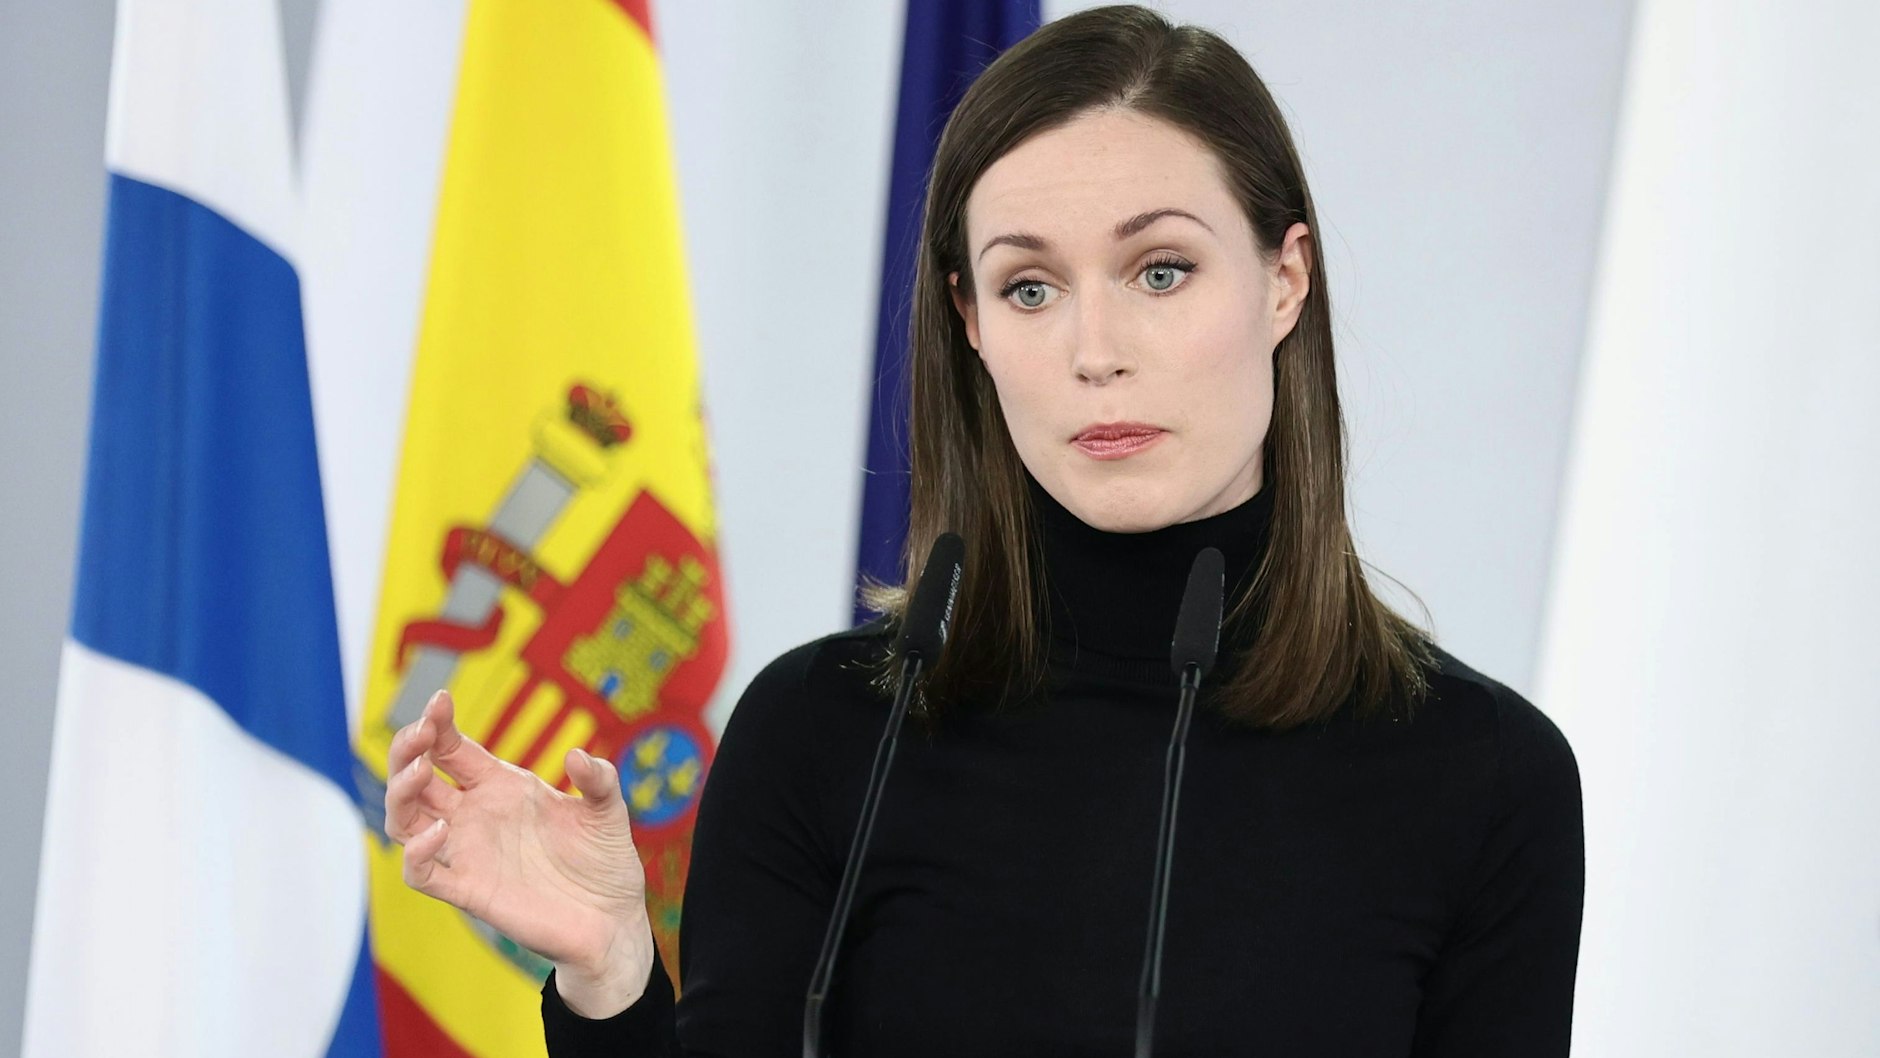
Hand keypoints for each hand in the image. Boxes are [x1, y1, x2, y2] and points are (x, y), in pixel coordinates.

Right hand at [386, 689, 655, 1015]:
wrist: (612, 920)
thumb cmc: (605, 863)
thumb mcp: (608, 812)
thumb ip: (598, 780)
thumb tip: (577, 755)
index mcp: (501, 787)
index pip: (451, 748)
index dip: (437, 723)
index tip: (439, 700)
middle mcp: (475, 817)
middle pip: (415, 779)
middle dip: (406, 751)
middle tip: (419, 733)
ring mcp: (468, 853)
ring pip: (404, 821)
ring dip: (399, 793)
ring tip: (418, 771)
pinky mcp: (470, 891)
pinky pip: (424, 873)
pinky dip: (417, 853)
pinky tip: (437, 831)